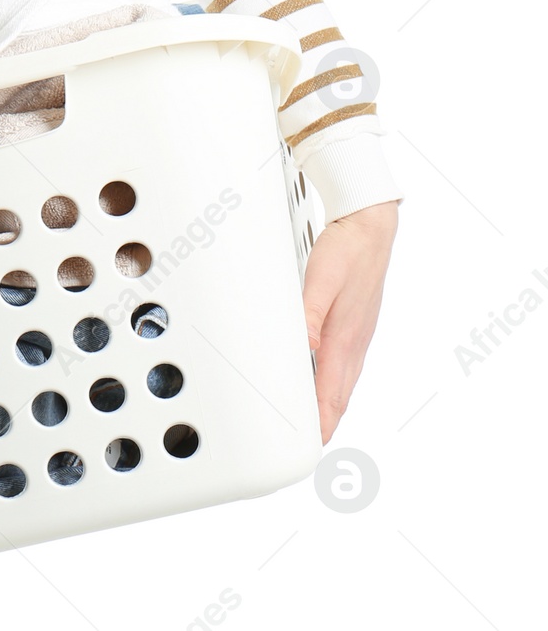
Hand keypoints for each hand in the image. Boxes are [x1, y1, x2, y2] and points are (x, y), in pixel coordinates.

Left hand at [301, 199, 398, 443]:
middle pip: (338, 395)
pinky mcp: (355, 324)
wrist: (370, 228)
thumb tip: (306, 348)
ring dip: (328, 403)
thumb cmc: (347, 252)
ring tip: (314, 421)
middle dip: (325, 421)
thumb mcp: (321, 280)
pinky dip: (332, 380)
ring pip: (341, 380)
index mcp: (345, 339)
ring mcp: (358, 335)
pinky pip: (343, 363)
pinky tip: (323, 377)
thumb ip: (310, 314)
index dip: (321, 424)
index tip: (312, 447)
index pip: (331, 394)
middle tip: (310, 444)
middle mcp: (354, 343)